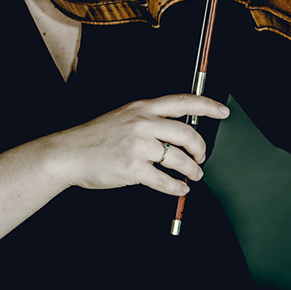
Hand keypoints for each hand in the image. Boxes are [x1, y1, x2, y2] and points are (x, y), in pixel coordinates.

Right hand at [45, 94, 229, 196]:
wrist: (68, 153)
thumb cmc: (95, 136)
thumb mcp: (124, 116)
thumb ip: (150, 119)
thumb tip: (178, 129)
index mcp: (142, 107)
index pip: (183, 102)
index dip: (207, 106)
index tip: (222, 111)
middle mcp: (143, 123)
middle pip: (187, 134)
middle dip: (201, 149)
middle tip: (202, 157)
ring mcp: (138, 146)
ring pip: (179, 159)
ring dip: (192, 170)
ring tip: (193, 175)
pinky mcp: (133, 168)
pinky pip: (165, 181)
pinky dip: (177, 187)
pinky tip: (179, 188)